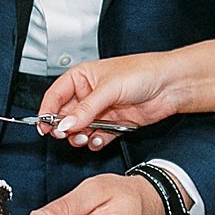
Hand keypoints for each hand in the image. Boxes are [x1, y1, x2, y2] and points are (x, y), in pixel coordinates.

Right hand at [38, 53, 185, 149]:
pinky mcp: (113, 124)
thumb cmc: (143, 72)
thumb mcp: (108, 88)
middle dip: (63, 128)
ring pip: (79, 129)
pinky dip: (96, 141)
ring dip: (79, 137)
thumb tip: (64, 124)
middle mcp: (89, 94)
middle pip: (65, 116)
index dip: (46, 112)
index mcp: (81, 77)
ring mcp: (101, 110)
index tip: (43, 127)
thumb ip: (85, 109)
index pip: (55, 96)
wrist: (171, 85)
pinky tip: (101, 139)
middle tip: (66, 134)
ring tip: (85, 137)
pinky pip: (97, 137)